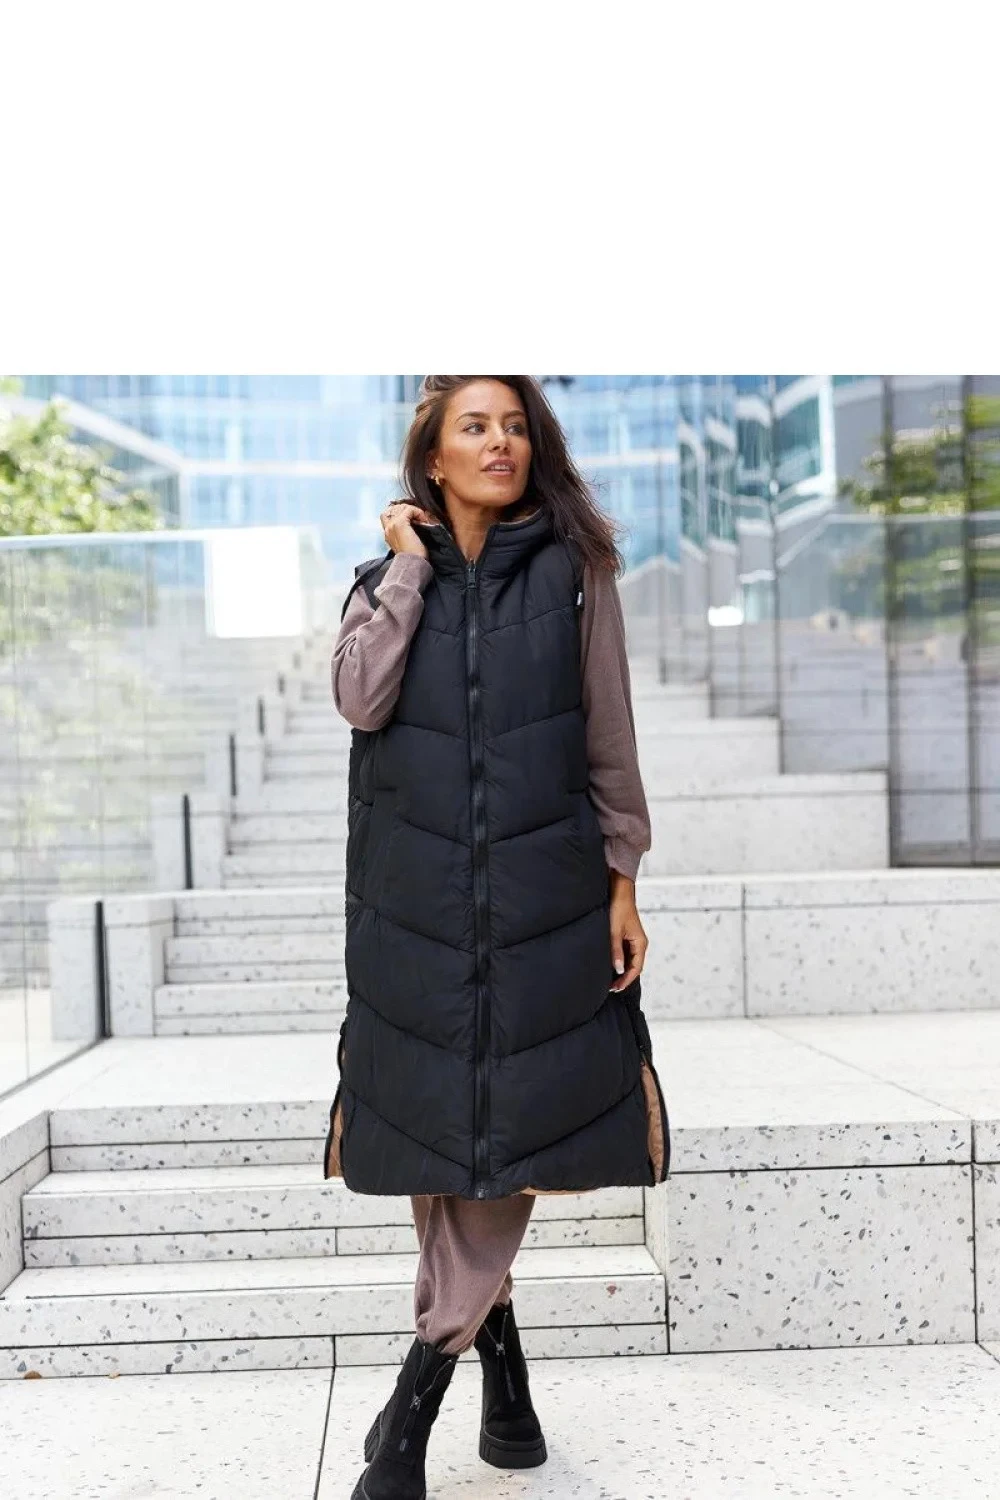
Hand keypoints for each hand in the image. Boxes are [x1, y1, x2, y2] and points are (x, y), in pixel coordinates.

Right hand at [381, 500, 436, 561]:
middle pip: (394, 508)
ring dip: (414, 511)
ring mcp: (392, 525)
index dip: (401, 512)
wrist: (413, 563)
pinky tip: (424, 521)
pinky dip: (418, 512)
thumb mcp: (407, 543)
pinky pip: (409, 509)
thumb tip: (417, 521)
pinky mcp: (400, 523)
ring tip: (423, 520)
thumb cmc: (414, 557)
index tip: (414, 519)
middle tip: (420, 518)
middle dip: (408, 509)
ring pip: (402, 507)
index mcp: (388, 534)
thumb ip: (406, 532)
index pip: (388, 514)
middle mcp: (388, 528)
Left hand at [608, 871, 647, 991]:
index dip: (626, 980)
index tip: (615, 989)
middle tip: (610, 988)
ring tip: (609, 980)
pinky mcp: (627, 936)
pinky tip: (610, 966)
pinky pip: (625, 953)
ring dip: (621, 971)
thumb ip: (616, 951)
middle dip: (623, 978)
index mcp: (640, 943)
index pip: (636, 968)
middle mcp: (639, 943)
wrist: (618, 890)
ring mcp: (633, 940)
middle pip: (634, 966)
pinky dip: (619, 961)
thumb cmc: (618, 907)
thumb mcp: (614, 931)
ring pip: (630, 961)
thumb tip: (618, 970)